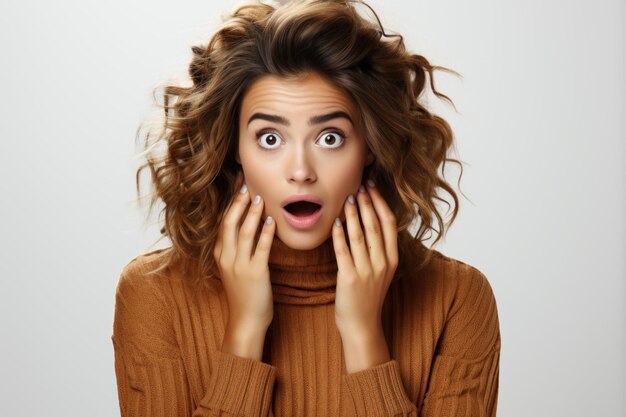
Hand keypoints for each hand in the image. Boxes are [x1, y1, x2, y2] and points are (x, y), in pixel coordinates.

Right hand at [213, 172, 276, 332]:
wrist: (246, 320)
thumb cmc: (244, 294)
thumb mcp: (233, 269)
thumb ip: (237, 249)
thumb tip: (247, 227)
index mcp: (220, 254)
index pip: (222, 222)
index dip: (230, 202)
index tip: (238, 185)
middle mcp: (227, 257)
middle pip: (230, 222)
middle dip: (238, 202)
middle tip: (247, 184)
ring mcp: (239, 265)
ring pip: (244, 232)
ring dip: (252, 213)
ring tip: (259, 197)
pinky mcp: (255, 273)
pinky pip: (261, 248)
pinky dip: (266, 233)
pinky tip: (272, 221)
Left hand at [332, 179, 397, 336]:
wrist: (362, 324)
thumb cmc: (368, 295)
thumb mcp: (382, 271)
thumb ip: (380, 249)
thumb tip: (371, 220)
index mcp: (392, 259)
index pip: (389, 223)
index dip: (380, 203)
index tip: (372, 187)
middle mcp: (382, 263)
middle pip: (375, 225)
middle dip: (367, 202)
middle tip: (359, 185)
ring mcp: (367, 271)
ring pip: (359, 235)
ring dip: (353, 213)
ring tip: (347, 198)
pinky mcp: (349, 278)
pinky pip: (343, 251)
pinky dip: (339, 234)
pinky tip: (335, 222)